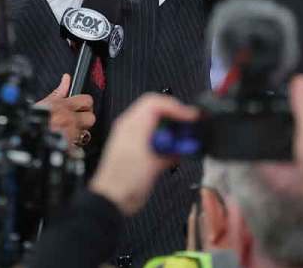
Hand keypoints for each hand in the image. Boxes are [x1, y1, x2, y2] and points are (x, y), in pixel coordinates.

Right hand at [36, 74, 95, 148]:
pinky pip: (78, 145)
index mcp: (63, 106)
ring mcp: (70, 134)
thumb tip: (66, 79)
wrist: (27, 140)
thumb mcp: (44, 103)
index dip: (85, 104)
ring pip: (86, 133)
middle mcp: (69, 119)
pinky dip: (73, 144)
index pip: (87, 100)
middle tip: (78, 119)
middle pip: (91, 118)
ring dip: (79, 132)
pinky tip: (64, 141)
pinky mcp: (69, 146)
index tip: (82, 106)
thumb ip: (58, 91)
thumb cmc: (32, 122)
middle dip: (85, 119)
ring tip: (69, 132)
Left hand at [89, 93, 198, 215]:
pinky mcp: (138, 151)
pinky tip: (176, 155)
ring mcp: (134, 139)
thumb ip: (171, 150)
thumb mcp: (153, 163)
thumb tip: (186, 142)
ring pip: (158, 125)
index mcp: (132, 125)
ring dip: (174, 132)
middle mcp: (132, 128)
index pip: (155, 102)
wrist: (112, 200)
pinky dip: (168, 144)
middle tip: (191, 130)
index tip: (191, 118)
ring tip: (185, 144)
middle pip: (158, 111)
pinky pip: (156, 139)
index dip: (176, 107)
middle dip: (177, 119)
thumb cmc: (126, 181)